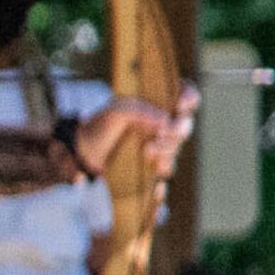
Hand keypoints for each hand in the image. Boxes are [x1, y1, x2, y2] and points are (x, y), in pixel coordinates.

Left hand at [73, 89, 196, 180]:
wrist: (86, 151)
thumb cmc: (103, 124)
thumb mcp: (115, 110)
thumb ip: (137, 109)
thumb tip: (164, 120)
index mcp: (158, 103)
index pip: (186, 94)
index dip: (189, 98)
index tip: (179, 104)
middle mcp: (164, 123)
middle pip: (184, 125)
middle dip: (176, 130)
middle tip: (160, 133)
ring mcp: (161, 145)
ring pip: (175, 149)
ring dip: (166, 151)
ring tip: (146, 151)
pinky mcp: (153, 165)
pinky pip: (166, 173)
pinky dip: (163, 176)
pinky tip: (156, 179)